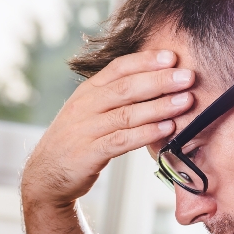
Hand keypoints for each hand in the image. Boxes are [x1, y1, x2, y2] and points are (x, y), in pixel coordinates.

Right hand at [21, 49, 194, 209]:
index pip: (118, 68)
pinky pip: (121, 140)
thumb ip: (116, 99)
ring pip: (126, 113)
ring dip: (159, 106)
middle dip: (159, 80)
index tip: (172, 56)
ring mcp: (85, 129)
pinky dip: (146, 133)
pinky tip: (167, 128)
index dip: (145, 61)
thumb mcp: (90, 112)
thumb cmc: (77, 141)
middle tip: (187, 77)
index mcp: (87, 91)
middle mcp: (85, 106)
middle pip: (126, 88)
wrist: (45, 176)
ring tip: (185, 102)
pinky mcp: (88, 153)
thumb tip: (158, 84)